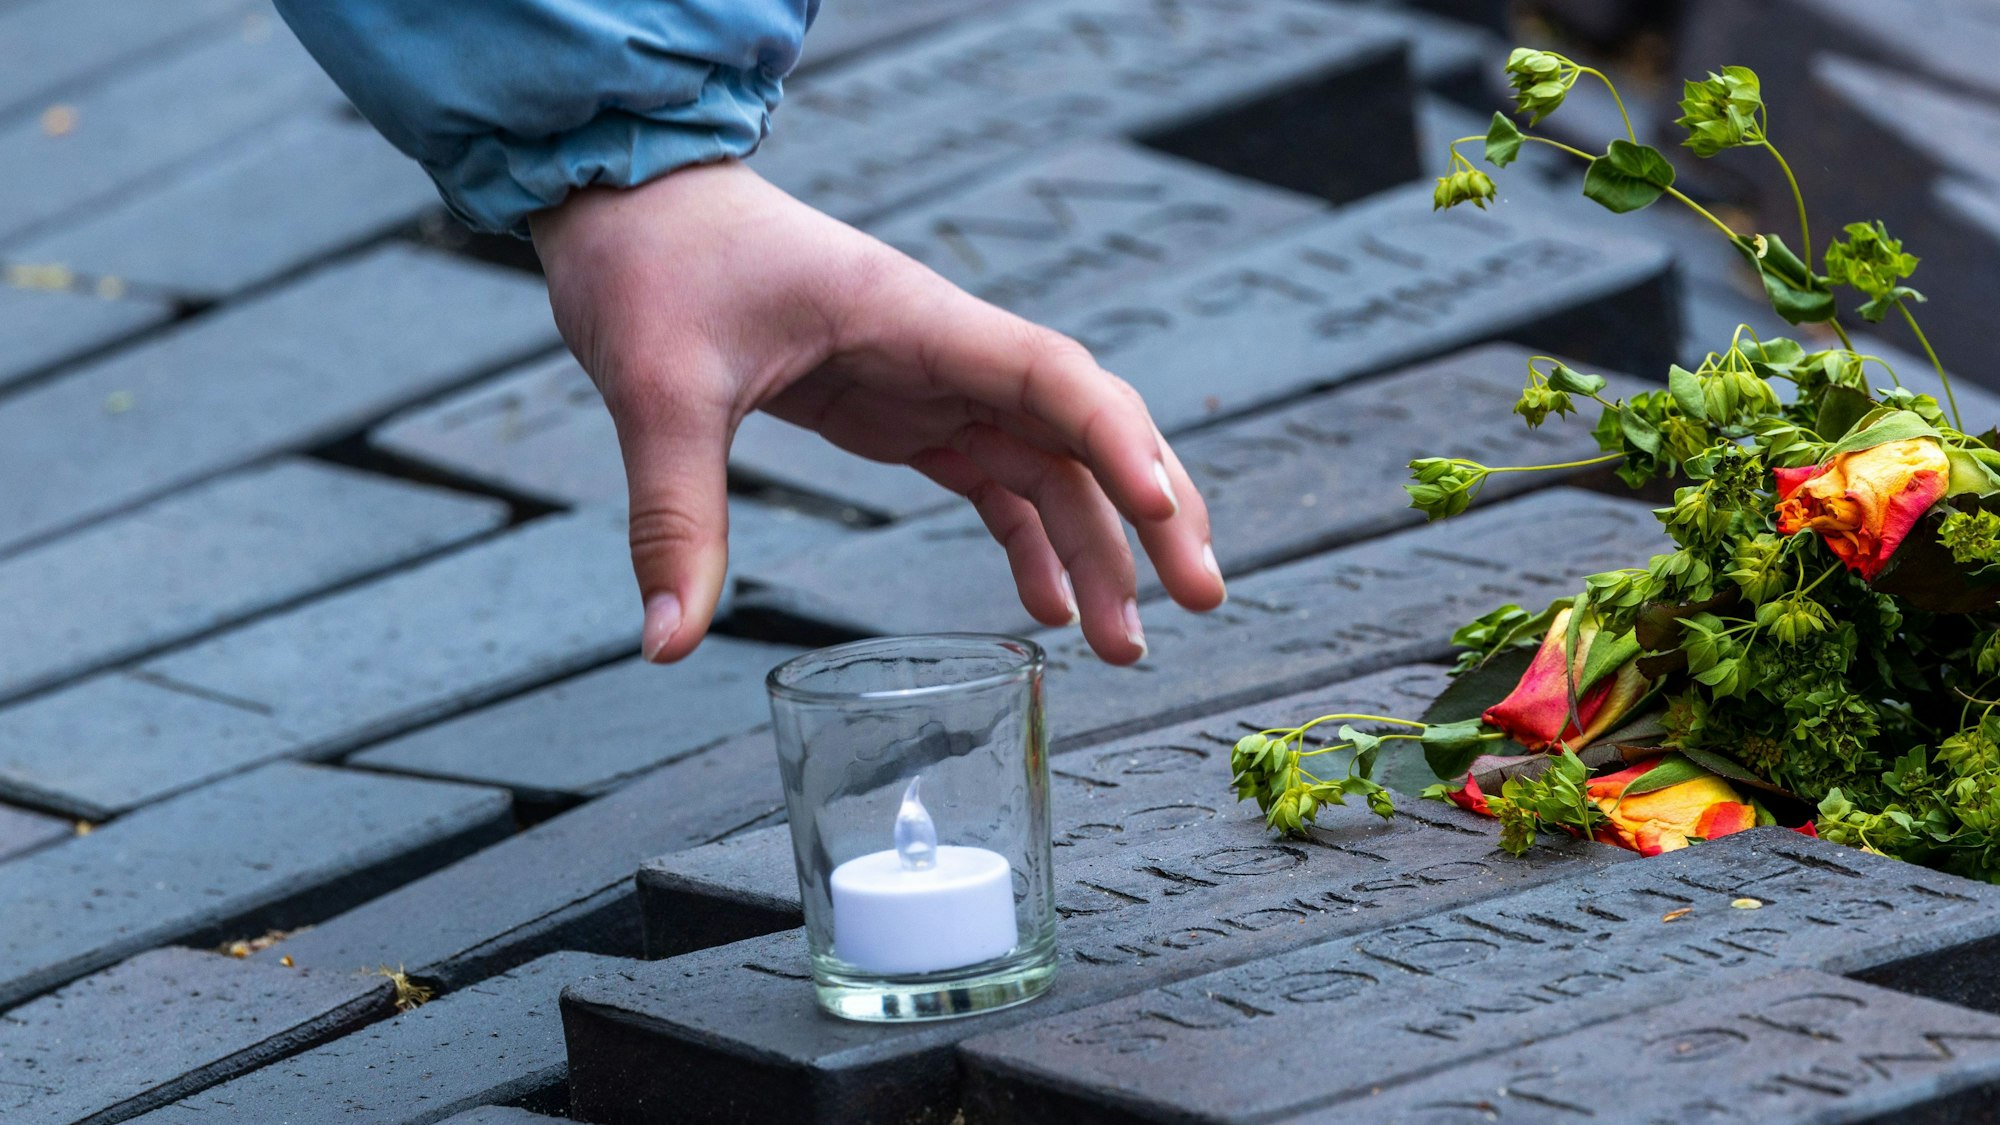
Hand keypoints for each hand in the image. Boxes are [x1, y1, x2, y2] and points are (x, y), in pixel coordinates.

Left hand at [529, 159, 1225, 665]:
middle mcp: (950, 353)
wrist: (634, 209)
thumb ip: (676, 513)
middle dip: (1152, 512)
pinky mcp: (909, 416)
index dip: (1118, 442)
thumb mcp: (657, 386)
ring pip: (1053, 468)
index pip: (1053, 376)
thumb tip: (664, 647)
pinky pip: (996, 485)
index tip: (1165, 512)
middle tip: (1203, 599)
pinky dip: (1032, 545)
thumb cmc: (657, 264)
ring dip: (1101, 551)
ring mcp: (937, 386)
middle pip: (1087, 429)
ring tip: (1127, 649)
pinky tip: (1052, 613)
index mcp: (916, 319)